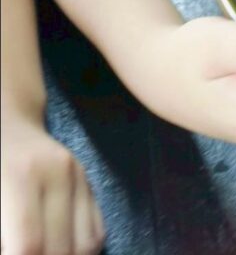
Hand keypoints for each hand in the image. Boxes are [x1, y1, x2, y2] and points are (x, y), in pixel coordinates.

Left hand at [1, 113, 104, 254]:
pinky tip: (60, 249)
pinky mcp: (88, 180)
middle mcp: (58, 174)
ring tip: (44, 254)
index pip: (28, 244)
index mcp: (19, 177)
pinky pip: (97, 230)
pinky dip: (81, 251)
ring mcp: (78, 175)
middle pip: (61, 249)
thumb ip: (2, 229)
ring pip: (87, 244)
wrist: (6, 122)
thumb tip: (13, 249)